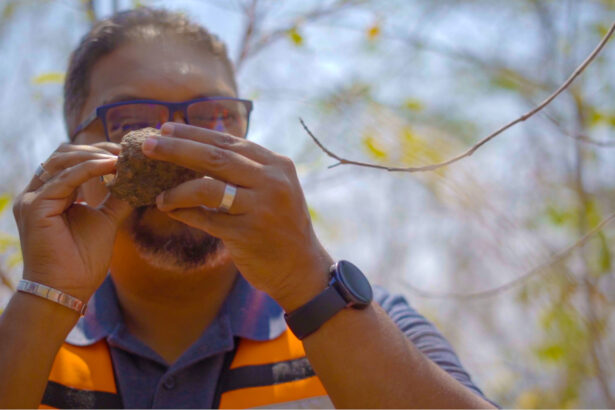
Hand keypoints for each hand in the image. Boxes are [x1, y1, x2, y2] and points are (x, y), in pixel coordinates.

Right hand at [13, 142, 131, 301]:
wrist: (69, 288)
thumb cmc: (83, 259)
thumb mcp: (105, 220)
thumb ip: (116, 198)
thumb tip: (136, 179)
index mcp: (51, 193)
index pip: (71, 159)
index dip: (98, 151)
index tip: (126, 152)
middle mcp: (37, 192)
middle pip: (64, 153)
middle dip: (97, 148)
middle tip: (126, 151)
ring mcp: (32, 197)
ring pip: (62, 160)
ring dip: (94, 154)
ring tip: (121, 157)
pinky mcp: (35, 206)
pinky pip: (65, 178)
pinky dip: (90, 168)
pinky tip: (112, 166)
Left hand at [143, 123, 331, 309]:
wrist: (302, 269)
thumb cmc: (281, 226)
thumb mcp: (275, 189)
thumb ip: (247, 170)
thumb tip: (200, 148)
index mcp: (277, 165)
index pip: (229, 142)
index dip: (194, 134)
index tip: (166, 129)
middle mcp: (272, 182)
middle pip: (215, 158)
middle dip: (177, 149)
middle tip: (148, 145)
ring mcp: (260, 208)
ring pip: (207, 188)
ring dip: (176, 190)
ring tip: (158, 194)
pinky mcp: (247, 234)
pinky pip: (205, 219)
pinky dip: (184, 213)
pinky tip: (170, 212)